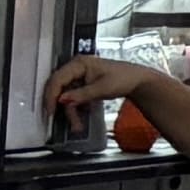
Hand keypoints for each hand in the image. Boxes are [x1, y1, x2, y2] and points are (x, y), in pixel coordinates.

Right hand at [44, 54, 165, 115]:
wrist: (138, 81)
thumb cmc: (124, 78)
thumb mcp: (102, 88)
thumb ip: (81, 94)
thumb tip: (62, 100)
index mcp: (79, 63)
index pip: (58, 79)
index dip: (52, 95)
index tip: (51, 110)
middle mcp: (76, 68)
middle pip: (59, 87)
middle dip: (60, 105)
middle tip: (58, 119)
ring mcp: (79, 76)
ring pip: (66, 95)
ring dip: (70, 111)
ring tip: (76, 125)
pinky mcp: (82, 84)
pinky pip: (73, 97)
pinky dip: (76, 108)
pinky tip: (80, 118)